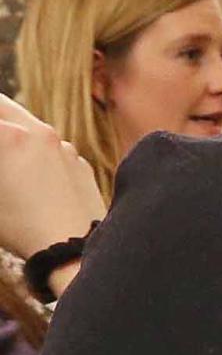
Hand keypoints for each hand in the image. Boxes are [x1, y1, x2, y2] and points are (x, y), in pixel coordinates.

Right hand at [0, 92, 106, 265]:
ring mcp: (63, 146)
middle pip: (1, 104)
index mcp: (7, 136)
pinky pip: (51, 146)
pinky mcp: (80, 163)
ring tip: (8, 155)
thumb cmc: (20, 228)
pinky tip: (29, 175)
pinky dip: (34, 149)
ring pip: (28, 124)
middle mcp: (38, 132)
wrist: (77, 250)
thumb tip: (3, 166)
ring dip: (10, 129)